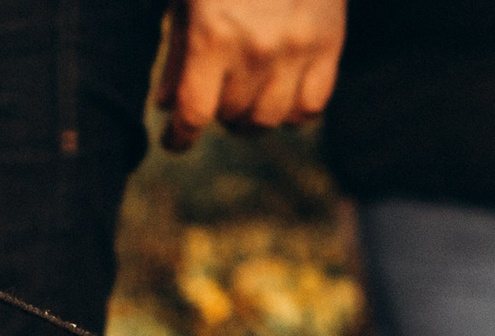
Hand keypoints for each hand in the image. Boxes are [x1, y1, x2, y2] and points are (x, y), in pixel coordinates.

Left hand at [155, 0, 346, 151]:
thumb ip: (176, 51)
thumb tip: (165, 105)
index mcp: (212, 36)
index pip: (193, 115)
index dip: (178, 137)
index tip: (173, 141)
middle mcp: (256, 51)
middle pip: (231, 118)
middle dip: (215, 112)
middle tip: (212, 96)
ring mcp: (297, 51)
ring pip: (271, 121)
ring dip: (252, 117)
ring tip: (244, 99)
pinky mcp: (329, 45)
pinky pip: (311, 107)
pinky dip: (294, 111)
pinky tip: (280, 95)